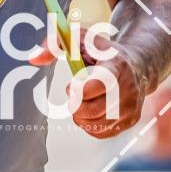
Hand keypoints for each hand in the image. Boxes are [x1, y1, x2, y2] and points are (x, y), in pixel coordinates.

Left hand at [29, 28, 146, 138]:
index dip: (80, 90)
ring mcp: (131, 107)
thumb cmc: (102, 51)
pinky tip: (92, 109)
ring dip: (80, 115)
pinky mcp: (130, 121)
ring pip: (96, 124)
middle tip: (73, 94)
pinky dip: (90, 124)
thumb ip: (55, 44)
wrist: (138, 65)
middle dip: (76, 105)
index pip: (100, 84)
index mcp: (116, 65)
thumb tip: (32, 59)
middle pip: (95, 110)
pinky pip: (102, 133)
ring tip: (83, 100)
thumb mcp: (81, 39)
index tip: (70, 86)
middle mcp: (128, 88)